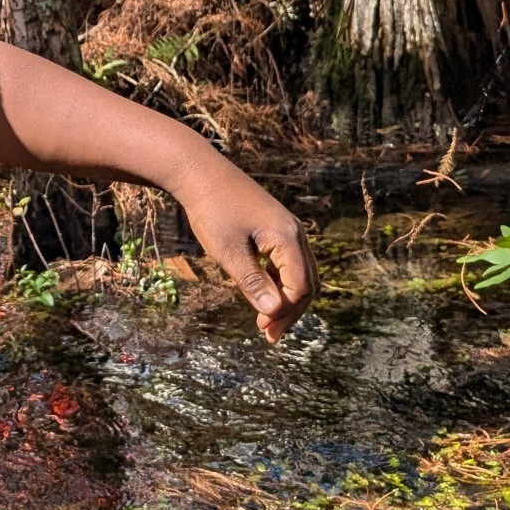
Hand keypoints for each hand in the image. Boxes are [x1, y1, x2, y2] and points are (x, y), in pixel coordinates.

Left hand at [172, 161, 317, 344]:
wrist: (201, 173)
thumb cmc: (212, 210)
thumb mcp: (228, 251)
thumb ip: (252, 282)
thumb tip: (272, 312)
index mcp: (288, 237)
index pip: (301, 286)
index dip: (285, 312)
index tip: (263, 329)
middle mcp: (295, 233)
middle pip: (307, 282)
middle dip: (290, 311)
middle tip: (268, 335)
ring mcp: (287, 229)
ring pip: (300, 273)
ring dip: (286, 299)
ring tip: (266, 323)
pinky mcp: (276, 229)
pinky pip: (287, 262)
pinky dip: (279, 283)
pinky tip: (261, 296)